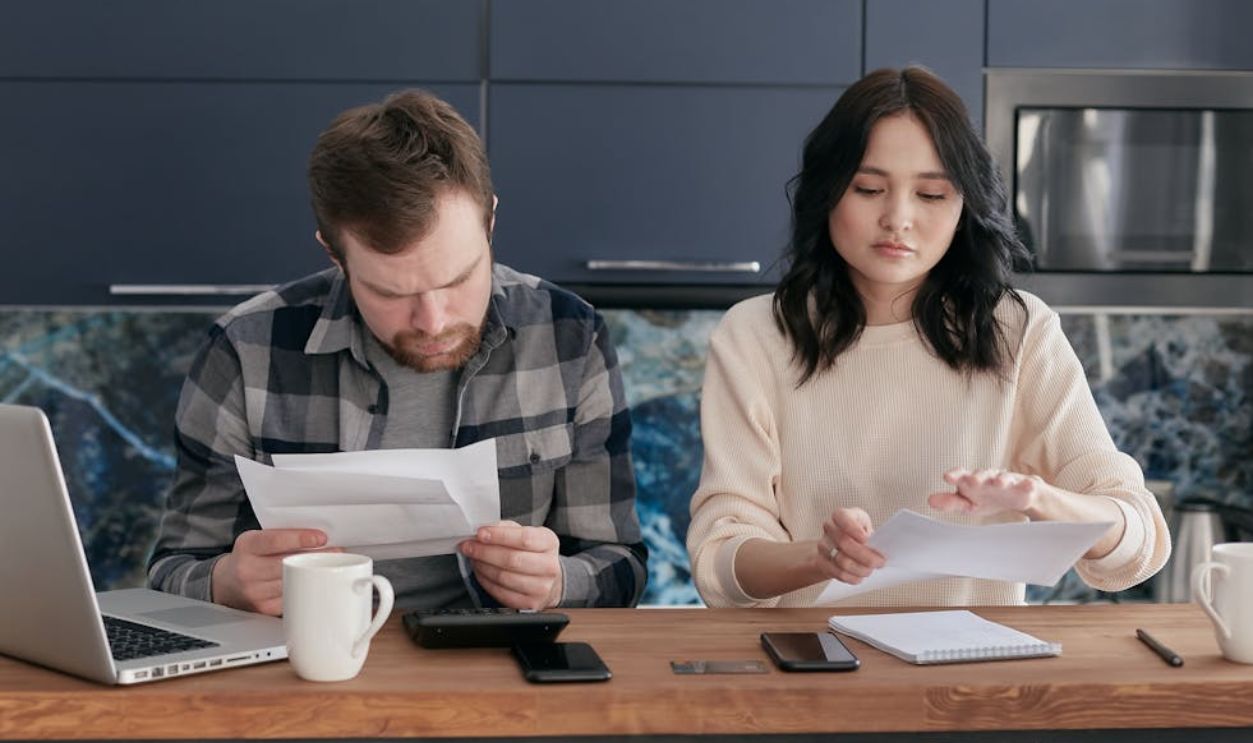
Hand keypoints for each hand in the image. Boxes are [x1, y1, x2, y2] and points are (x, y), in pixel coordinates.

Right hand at [211, 529, 337, 615]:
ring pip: (293, 582)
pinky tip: (316, 583)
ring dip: (315, 574)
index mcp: (247, 546)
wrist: (226, 584)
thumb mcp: (257, 539)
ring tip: (330, 565)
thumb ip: (281, 536)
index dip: (300, 538)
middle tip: (336, 551)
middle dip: (316, 557)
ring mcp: (255, 592)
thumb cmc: (249, 557)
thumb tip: (318, 536)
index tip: (321, 538)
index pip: (275, 541)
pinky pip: (292, 598)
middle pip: (288, 563)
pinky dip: (306, 589)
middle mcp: (248, 570)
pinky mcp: (264, 609)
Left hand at [460, 521, 561, 609]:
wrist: (549, 579)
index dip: (499, 536)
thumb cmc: (533, 553)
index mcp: (549, 543)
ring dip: (482, 566)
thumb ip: (506, 528)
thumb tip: (484, 528)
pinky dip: (485, 581)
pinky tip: (481, 572)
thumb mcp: (526, 533)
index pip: (524, 538)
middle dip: (484, 552)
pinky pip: (500, 592)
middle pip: (512, 559)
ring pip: (503, 577)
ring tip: (474, 558)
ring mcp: (541, 587)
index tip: (480, 533)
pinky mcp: (529, 603)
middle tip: (469, 546)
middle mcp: (549, 566)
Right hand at [815, 507, 885, 584]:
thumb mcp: (867, 526)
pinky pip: (838, 573)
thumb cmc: (859, 533)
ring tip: (870, 570)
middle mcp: (829, 528)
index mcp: (842, 515)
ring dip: (861, 569)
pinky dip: (853, 577)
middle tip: (880, 562)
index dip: (852, 528)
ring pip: (842, 561)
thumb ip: (873, 534)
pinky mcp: (822, 562)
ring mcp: (823, 546)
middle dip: (866, 556)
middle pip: (844, 542)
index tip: (865, 539)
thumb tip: (880, 549)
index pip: (841, 516)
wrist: (841, 545)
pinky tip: (860, 576)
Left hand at [927, 468, 1041, 516]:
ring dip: (1001, 479)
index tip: (947, 477)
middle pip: (982, 474)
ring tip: (1000, 482)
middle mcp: (988, 478)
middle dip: (977, 477)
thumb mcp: (967, 503)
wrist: (1014, 497)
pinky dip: (1027, 484)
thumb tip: (930, 501)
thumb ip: (950, 502)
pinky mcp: (1023, 486)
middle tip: (972, 480)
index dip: (955, 475)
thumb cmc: (986, 497)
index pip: (961, 476)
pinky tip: (1028, 485)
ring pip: (1004, 478)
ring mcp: (1006, 481)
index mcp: (972, 481)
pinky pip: (1026, 484)